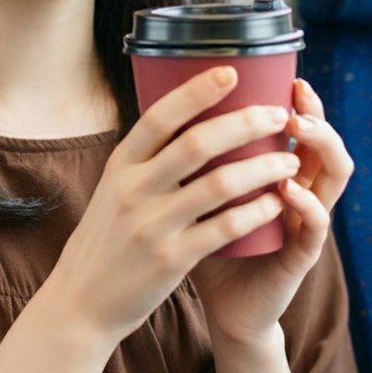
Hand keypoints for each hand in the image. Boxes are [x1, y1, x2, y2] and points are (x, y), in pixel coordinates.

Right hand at [48, 66, 300, 349]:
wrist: (80, 301)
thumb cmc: (106, 239)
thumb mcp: (113, 190)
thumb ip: (146, 161)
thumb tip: (187, 121)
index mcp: (120, 165)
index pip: (159, 116)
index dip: (196, 91)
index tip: (231, 71)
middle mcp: (134, 189)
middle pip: (196, 143)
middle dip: (245, 123)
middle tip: (279, 114)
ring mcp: (152, 225)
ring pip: (219, 184)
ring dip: (261, 168)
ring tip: (290, 159)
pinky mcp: (171, 260)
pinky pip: (225, 228)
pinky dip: (255, 211)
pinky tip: (277, 202)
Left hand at [189, 78, 352, 347]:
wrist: (220, 307)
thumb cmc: (206, 242)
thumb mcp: (198, 192)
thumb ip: (193, 157)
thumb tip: (157, 104)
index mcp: (278, 171)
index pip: (300, 126)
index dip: (302, 101)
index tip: (288, 75)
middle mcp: (299, 190)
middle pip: (325, 142)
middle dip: (316, 115)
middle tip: (296, 98)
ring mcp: (305, 221)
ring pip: (334, 177)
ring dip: (320, 148)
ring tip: (299, 130)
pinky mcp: (301, 256)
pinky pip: (315, 226)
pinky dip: (305, 204)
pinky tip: (287, 190)